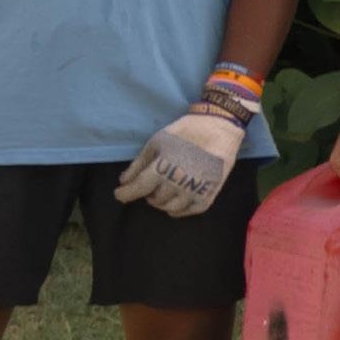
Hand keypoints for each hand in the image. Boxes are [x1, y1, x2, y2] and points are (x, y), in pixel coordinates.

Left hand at [116, 105, 247, 215]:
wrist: (219, 127)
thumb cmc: (185, 132)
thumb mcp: (157, 141)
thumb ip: (139, 163)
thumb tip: (124, 181)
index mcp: (162, 169)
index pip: (137, 189)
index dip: (125, 194)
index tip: (119, 194)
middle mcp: (177, 183)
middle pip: (154, 199)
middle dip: (147, 193)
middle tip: (150, 184)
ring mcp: (194, 191)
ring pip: (170, 208)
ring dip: (162, 202)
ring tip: (163, 191)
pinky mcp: (209, 195)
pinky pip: (189, 211)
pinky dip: (179, 209)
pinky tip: (177, 199)